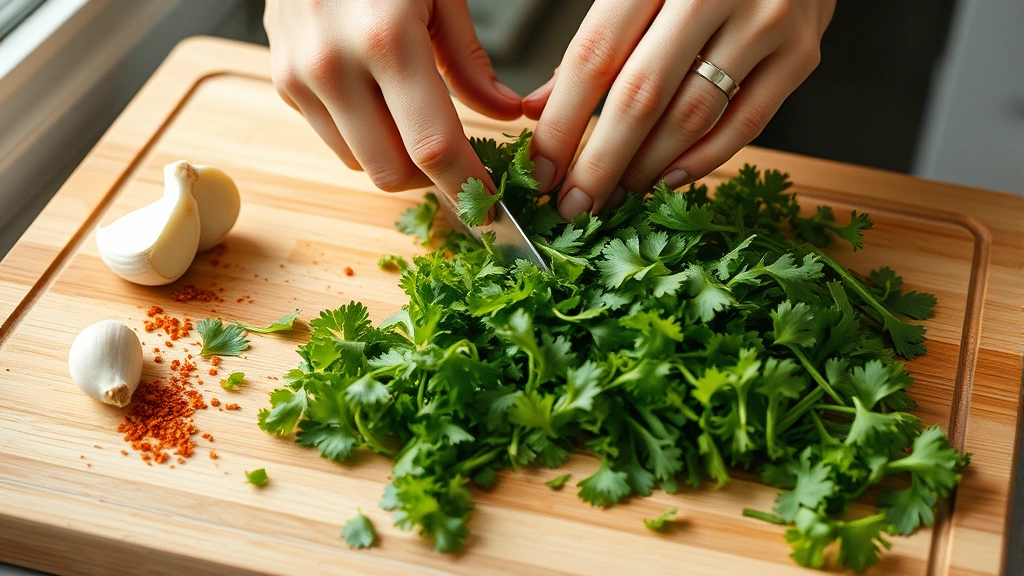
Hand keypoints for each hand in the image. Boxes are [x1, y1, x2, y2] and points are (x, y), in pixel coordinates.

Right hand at [264, 0, 521, 204]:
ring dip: (398, 162)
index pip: (433, 146)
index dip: (467, 185)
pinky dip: (367, 139)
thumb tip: (504, 113)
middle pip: (391, 172)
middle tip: (463, 168)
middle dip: (433, 182)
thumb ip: (469, 61)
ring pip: (359, 164)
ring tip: (424, 131)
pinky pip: (333, 138)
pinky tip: (385, 107)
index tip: (493, 203)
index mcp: (386, 39)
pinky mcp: (282, 83)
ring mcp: (299, 77)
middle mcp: (333, 66)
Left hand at [523, 0, 835, 219]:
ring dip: (646, 169)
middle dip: (600, 163)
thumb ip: (596, 39)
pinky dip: (702, 161)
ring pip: (693, 116)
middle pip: (642, 96)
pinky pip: (746, 123)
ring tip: (614, 197)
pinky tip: (667, 180)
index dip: (562, 123)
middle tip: (574, 206)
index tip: (540, 170)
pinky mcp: (802, 51)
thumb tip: (542, 108)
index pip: (595, 56)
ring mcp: (765, 20)